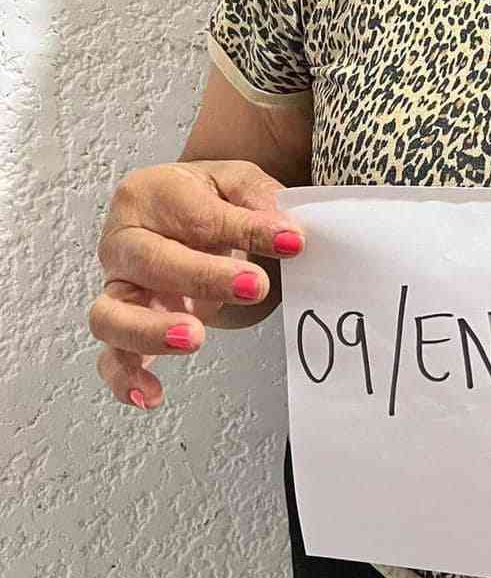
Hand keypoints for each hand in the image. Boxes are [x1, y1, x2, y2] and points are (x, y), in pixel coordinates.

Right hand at [89, 160, 305, 411]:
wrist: (181, 213)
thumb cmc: (207, 198)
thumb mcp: (237, 182)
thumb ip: (259, 201)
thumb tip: (286, 232)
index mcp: (151, 194)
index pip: (196, 213)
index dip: (246, 229)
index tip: (291, 241)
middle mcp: (124, 241)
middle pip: (150, 261)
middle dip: (203, 277)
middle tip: (255, 286)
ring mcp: (119, 287)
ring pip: (112, 315)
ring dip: (151, 330)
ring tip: (194, 338)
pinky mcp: (123, 325)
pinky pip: (112, 358)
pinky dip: (127, 378)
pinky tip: (153, 395)